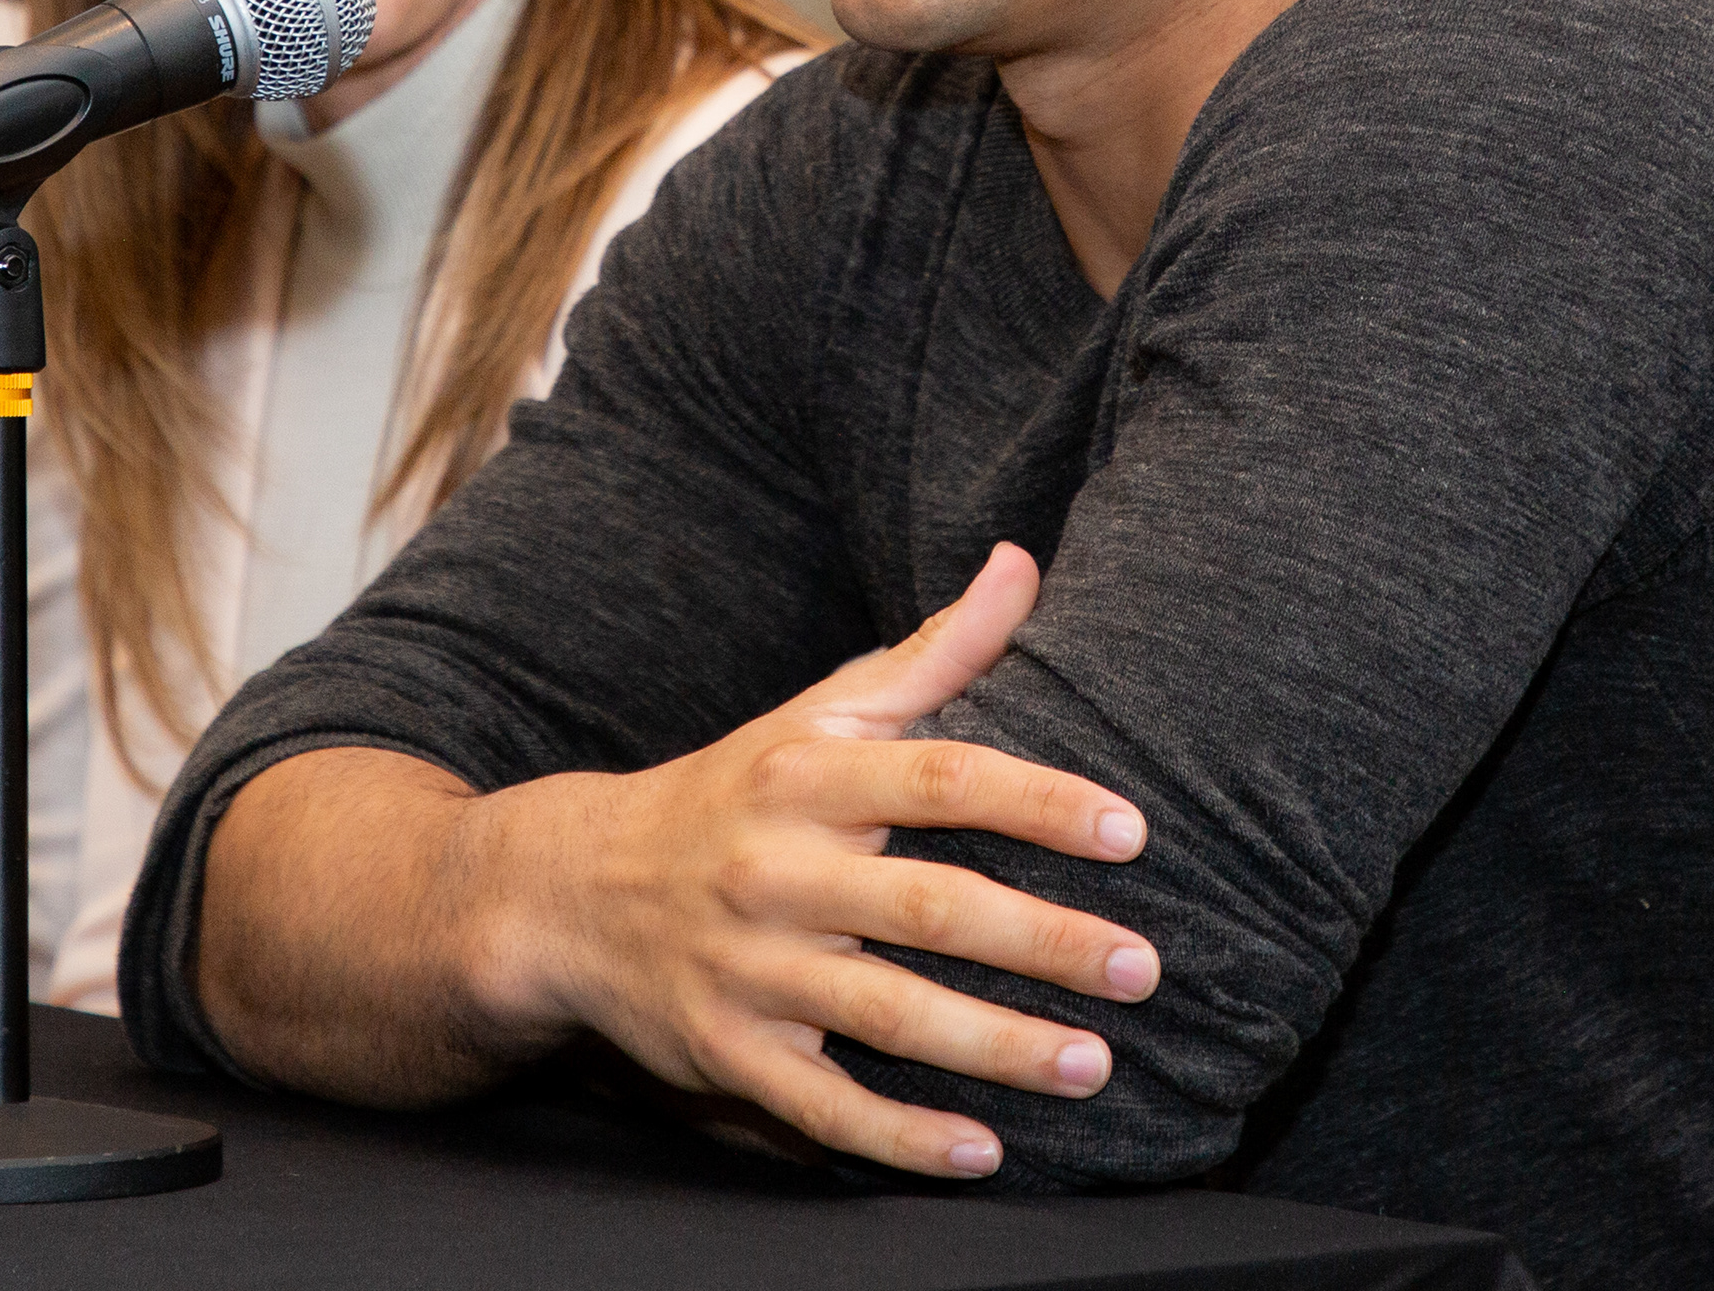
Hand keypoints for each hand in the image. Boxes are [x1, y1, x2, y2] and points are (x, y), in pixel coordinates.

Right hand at [455, 542, 1156, 1178]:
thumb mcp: (818, 712)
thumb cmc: (733, 793)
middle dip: (1043, 941)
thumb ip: (934, 652)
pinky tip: (981, 1152)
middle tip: (1143, 969)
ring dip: (996, 1048)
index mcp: (809, 776)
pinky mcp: (727, 1051)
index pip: (940, 779)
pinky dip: (899, 1135)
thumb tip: (1023, 562)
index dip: (1038, 803)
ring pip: (885, 1015)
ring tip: (1094, 1066)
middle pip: (929, 907)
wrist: (570, 892)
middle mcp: (777, 869)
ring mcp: (749, 967)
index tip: (1130, 833)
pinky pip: (821, 1104)